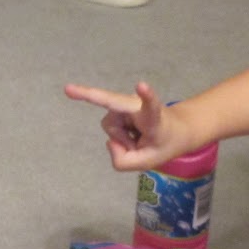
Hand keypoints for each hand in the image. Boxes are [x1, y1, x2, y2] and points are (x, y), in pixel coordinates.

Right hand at [63, 81, 183, 171]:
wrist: (175, 129)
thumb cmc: (164, 143)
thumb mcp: (147, 163)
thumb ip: (123, 161)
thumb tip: (109, 143)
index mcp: (153, 117)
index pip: (150, 106)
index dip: (146, 96)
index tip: (141, 85)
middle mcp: (137, 104)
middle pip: (112, 124)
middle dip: (121, 142)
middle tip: (139, 145)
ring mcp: (126, 101)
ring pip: (110, 126)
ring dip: (122, 138)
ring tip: (138, 139)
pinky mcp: (119, 103)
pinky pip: (110, 123)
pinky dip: (116, 131)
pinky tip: (72, 92)